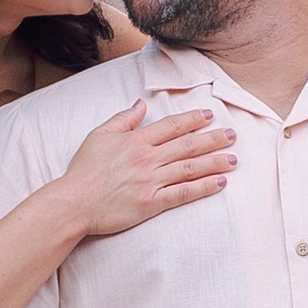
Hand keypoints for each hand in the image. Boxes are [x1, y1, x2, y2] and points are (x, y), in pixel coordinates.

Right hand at [56, 100, 234, 238]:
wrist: (73, 202)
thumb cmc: (83, 170)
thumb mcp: (99, 135)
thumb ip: (123, 119)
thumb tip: (141, 104)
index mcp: (136, 140)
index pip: (172, 126)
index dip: (193, 119)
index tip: (210, 115)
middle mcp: (147, 158)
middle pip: (187, 145)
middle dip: (213, 139)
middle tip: (233, 135)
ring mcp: (151, 181)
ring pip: (190, 167)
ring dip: (215, 161)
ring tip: (234, 158)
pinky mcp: (152, 203)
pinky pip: (183, 193)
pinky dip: (203, 187)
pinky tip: (220, 182)